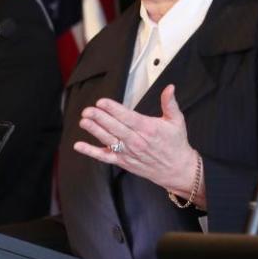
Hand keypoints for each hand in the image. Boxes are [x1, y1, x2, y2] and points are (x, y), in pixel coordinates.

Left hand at [74, 85, 200, 196]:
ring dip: (94, 131)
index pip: (127, 117)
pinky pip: (105, 157)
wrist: (178, 169)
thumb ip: (170, 103)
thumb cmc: (176, 144)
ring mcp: (128, 152)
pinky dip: (91, 152)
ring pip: (108, 140)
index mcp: (148, 129)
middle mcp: (136, 141)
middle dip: (99, 118)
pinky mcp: (123, 162)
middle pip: (114, 128)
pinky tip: (79, 145)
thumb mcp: (176, 121)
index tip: (101, 102)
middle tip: (88, 110)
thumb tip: (169, 88)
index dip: (112, 109)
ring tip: (84, 121)